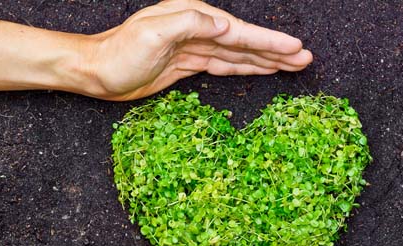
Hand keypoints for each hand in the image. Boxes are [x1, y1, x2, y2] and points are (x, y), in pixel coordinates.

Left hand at [86, 0, 312, 99]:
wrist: (97, 72)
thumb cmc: (119, 54)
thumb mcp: (151, 34)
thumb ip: (190, 24)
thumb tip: (224, 25)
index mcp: (192, 16)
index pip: (237, 31)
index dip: (268, 41)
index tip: (295, 49)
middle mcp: (196, 28)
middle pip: (244, 42)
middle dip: (275, 51)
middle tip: (305, 59)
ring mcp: (193, 47)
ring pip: (237, 54)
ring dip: (264, 60)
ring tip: (292, 65)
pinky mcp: (187, 64)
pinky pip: (222, 65)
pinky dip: (243, 68)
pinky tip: (260, 69)